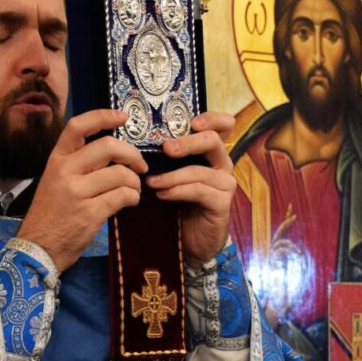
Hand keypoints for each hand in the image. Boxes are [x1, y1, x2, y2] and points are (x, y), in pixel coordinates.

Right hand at [17, 109, 145, 271]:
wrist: (38, 248)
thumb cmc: (51, 213)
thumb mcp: (56, 180)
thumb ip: (79, 164)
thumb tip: (115, 152)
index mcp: (56, 159)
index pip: (78, 126)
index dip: (103, 117)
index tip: (123, 117)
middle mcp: (65, 171)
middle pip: (108, 147)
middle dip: (133, 155)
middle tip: (140, 166)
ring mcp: (77, 192)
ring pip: (121, 174)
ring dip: (135, 182)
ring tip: (133, 190)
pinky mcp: (89, 213)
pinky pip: (123, 196)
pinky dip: (133, 198)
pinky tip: (129, 202)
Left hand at [147, 112, 237, 267]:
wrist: (191, 242)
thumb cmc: (179, 206)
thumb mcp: (171, 177)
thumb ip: (164, 159)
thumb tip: (137, 142)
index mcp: (211, 153)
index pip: (224, 126)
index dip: (212, 118)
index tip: (193, 121)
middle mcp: (222, 165)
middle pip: (213, 141)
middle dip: (187, 142)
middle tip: (166, 148)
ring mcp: (224, 184)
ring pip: (200, 170)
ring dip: (172, 175)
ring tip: (151, 182)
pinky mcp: (222, 203)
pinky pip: (199, 191)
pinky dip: (178, 191)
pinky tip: (162, 195)